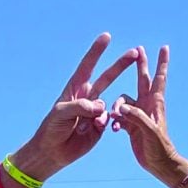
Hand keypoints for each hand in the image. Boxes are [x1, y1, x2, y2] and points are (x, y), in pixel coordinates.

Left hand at [11, 32, 140, 181]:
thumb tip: (101, 106)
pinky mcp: (100, 125)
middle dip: (121, 64)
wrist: (53, 151)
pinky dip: (102, 123)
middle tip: (136, 52)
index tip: (107, 36)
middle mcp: (87, 97)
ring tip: (84, 124)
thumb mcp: (61, 113)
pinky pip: (107, 119)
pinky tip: (91, 130)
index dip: (97, 51)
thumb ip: (80, 106)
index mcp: (75, 88)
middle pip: (107, 77)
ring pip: (108, 103)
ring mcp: (95, 111)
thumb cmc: (52, 128)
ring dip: (102, 111)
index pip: (88, 65)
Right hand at [110, 45, 186, 184]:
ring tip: (115, 117)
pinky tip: (114, 129)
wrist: (159, 164)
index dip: (161, 63)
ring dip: (117, 106)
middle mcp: (146, 105)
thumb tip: (121, 108)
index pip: (159, 78)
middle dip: (140, 65)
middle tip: (138, 50)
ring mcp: (138, 115)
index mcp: (155, 104)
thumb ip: (136, 117)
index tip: (164, 47)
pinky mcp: (131, 125)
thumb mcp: (149, 132)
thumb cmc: (159, 148)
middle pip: (142, 80)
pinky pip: (119, 116)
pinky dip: (114, 120)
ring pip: (124, 100)